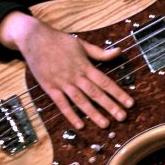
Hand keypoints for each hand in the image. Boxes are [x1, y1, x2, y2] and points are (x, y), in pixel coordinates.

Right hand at [0, 11, 133, 128]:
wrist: (35, 39)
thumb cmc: (60, 41)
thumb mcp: (82, 44)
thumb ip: (100, 52)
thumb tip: (119, 51)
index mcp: (85, 66)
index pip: (105, 82)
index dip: (118, 93)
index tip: (129, 103)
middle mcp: (76, 76)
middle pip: (96, 93)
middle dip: (110, 106)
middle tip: (123, 117)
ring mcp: (62, 83)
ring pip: (81, 101)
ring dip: (93, 113)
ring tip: (105, 124)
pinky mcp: (49, 88)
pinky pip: (62, 104)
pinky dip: (71, 115)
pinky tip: (80, 125)